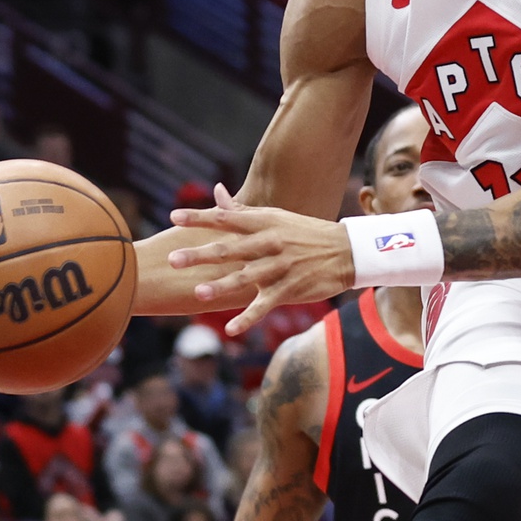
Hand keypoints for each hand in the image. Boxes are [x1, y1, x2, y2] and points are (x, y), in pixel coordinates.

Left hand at [167, 204, 357, 335]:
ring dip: (221, 286)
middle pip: (230, 249)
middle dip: (201, 255)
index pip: (226, 217)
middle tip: (173, 260)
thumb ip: (242, 209)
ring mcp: (280, 268)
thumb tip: (216, 190)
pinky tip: (230, 330)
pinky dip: (248, 318)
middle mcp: (270, 243)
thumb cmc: (304, 233)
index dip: (199, 217)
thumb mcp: (276, 217)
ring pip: (246, 278)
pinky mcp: (289, 290)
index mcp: (265, 223)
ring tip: (198, 293)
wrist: (346, 251)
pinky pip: (264, 306)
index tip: (173, 216)